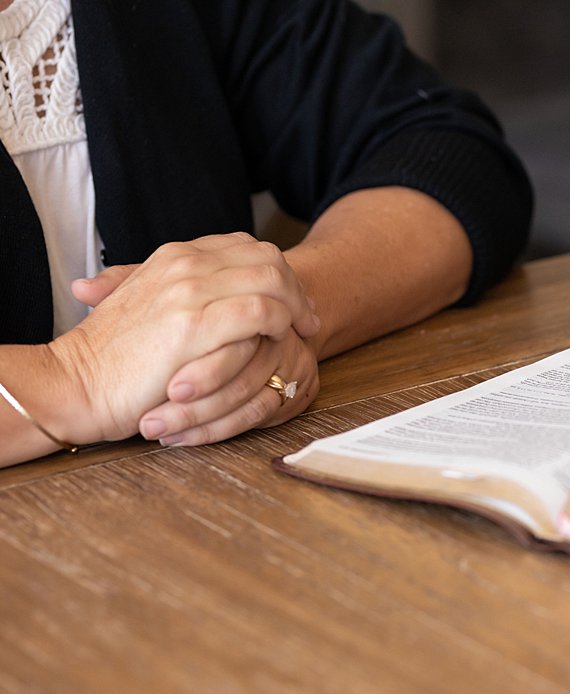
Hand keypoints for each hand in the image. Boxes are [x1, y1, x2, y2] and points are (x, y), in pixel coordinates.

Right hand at [51, 232, 320, 442]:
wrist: (74, 383)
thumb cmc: (113, 358)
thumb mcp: (148, 307)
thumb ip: (181, 291)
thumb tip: (217, 290)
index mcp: (174, 256)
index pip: (245, 246)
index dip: (278, 272)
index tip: (291, 303)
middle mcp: (183, 263)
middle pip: (268, 257)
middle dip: (296, 287)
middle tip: (307, 319)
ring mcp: (189, 290)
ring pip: (271, 279)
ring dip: (295, 306)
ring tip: (301, 332)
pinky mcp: (195, 324)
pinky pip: (260, 311)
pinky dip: (280, 323)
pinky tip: (280, 340)